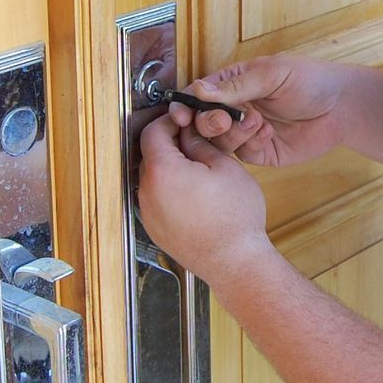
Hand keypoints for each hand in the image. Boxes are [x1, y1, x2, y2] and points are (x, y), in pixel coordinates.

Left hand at [137, 114, 274, 281]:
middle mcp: (147, 193)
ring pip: (152, 178)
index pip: (152, 132)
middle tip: (193, 141)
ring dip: (169, 168)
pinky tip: (193, 193)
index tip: (182, 120)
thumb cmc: (234, 219)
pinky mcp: (155, 229)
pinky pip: (156, 200)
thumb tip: (189, 134)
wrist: (235, 262)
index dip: (168, 121)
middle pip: (149, 155)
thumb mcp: (224, 167)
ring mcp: (148, 213)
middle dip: (169, 144)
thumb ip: (201, 144)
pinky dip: (169, 191)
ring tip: (197, 169)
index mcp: (162, 171)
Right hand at [167, 55, 350, 166]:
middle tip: (223, 120)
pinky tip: (268, 132)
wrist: (342, 107)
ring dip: (232, 133)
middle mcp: (235, 108)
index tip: (182, 114)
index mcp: (232, 83)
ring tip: (256, 122)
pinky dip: (250, 144)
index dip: (186, 105)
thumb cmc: (310, 80)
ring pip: (219, 141)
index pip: (197, 95)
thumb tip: (199, 90)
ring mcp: (246, 132)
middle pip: (202, 122)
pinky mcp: (260, 152)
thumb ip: (236, 85)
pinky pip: (241, 154)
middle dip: (207, 122)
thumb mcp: (272, 74)